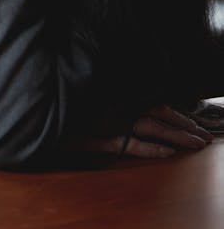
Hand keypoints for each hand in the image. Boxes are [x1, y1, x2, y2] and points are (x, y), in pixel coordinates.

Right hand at [67, 104, 212, 158]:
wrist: (43, 114)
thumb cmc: (69, 105)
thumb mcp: (93, 96)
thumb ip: (113, 94)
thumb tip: (132, 97)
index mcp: (119, 93)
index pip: (155, 100)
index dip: (177, 111)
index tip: (193, 121)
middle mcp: (119, 104)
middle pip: (160, 112)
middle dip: (185, 124)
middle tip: (204, 135)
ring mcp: (112, 121)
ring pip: (153, 127)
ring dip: (177, 135)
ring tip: (196, 144)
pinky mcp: (103, 138)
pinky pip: (134, 144)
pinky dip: (153, 148)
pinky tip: (169, 153)